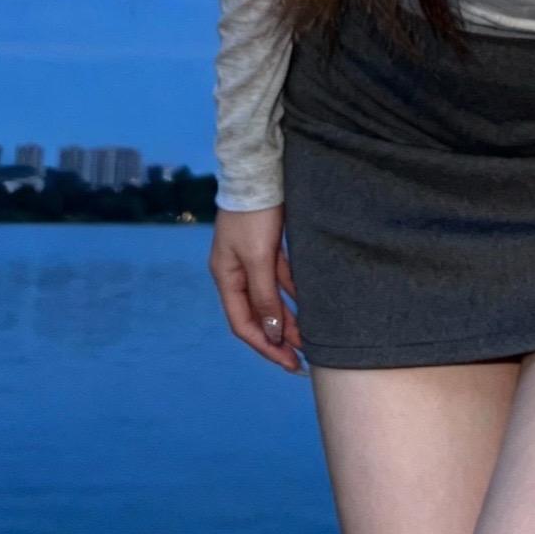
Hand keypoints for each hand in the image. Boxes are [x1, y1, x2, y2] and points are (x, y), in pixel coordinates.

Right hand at [210, 204, 306, 373]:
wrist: (259, 172)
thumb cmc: (254, 215)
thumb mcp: (259, 258)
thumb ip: (264, 296)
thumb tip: (272, 333)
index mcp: (225, 278)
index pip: (243, 324)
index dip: (266, 346)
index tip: (289, 362)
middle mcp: (236, 273)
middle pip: (257, 315)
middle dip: (278, 338)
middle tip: (302, 359)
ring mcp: (251, 260)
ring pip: (271, 298)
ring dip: (288, 318)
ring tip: (309, 338)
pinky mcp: (267, 247)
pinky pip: (280, 279)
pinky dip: (292, 292)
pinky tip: (309, 304)